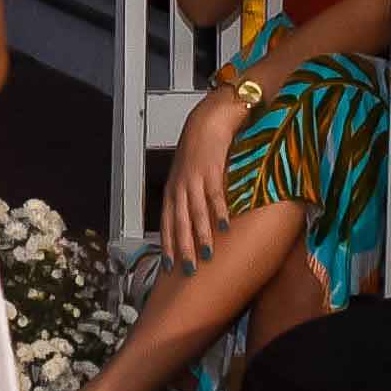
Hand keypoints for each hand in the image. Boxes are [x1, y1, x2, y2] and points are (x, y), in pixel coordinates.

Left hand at [160, 75, 250, 266]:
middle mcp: (180, 187)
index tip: (168, 267)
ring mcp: (194, 179)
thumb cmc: (200, 150)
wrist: (208, 121)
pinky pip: (215, 196)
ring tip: (205, 255)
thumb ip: (190, 198)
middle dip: (182, 247)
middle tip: (186, 269)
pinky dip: (218, 213)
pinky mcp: (211, 170)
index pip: (166, 223)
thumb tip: (194, 223)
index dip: (167, 245)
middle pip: (179, 222)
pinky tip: (223, 228)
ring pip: (195, 212)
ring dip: (200, 235)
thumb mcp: (189, 176)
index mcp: (173, 190)